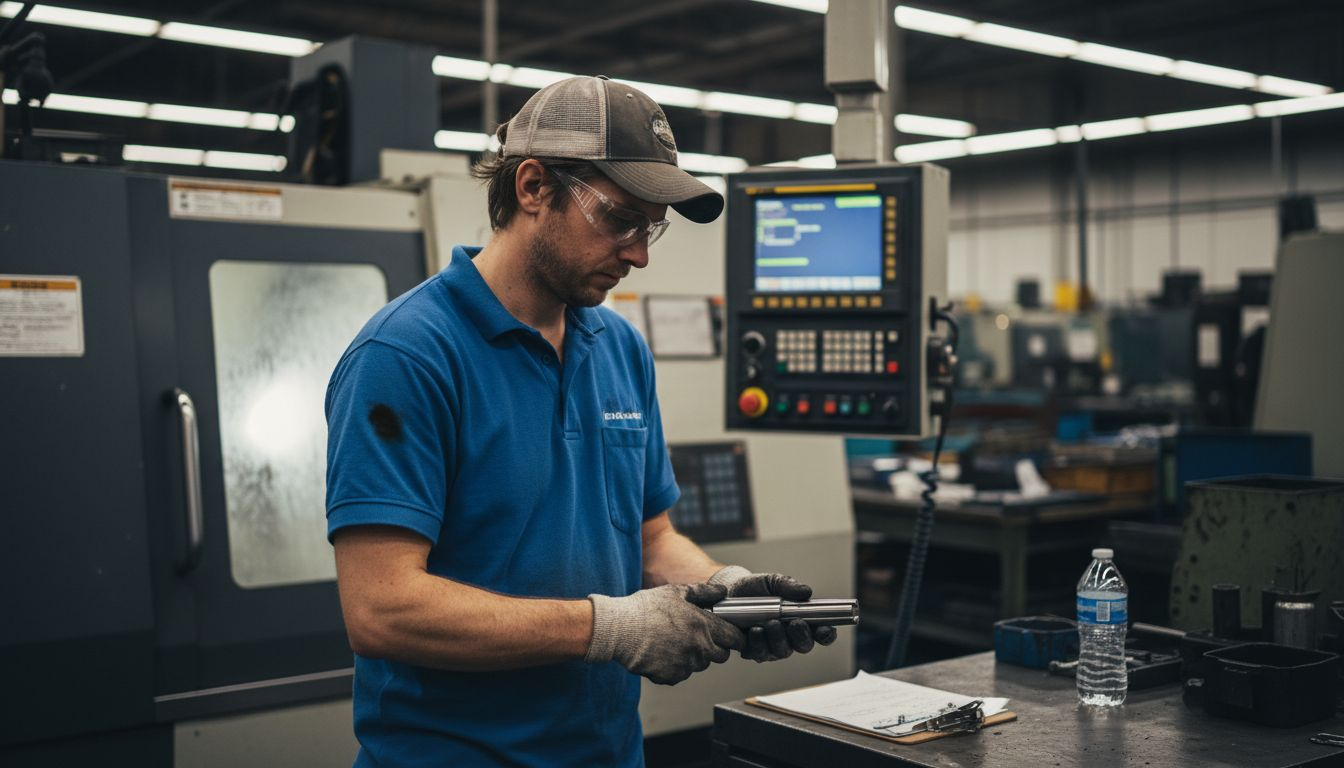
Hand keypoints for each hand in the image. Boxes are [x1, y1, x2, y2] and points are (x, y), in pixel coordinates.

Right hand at [585, 583, 743, 684]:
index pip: (735, 639)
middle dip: (715, 648)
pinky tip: (663, 653)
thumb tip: (722, 592)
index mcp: (704, 626)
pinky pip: (681, 674)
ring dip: (694, 657)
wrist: (619, 630)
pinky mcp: (671, 677)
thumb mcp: (676, 592)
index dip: (735, 637)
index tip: (731, 636)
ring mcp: (686, 665)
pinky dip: (676, 667)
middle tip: (699, 637)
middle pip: (721, 656)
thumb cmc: (645, 608)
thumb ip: (704, 592)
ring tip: (674, 642)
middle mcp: (699, 648)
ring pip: (700, 665)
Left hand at [710, 565, 838, 661]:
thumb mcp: (773, 582)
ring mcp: (772, 646)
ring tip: (771, 623)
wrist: (731, 591)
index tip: (825, 629)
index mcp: (802, 621)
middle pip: (804, 646)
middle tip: (795, 623)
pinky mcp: (754, 651)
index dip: (826, 634)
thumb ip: (789, 586)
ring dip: (779, 639)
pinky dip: (758, 644)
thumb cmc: (757, 588)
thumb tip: (806, 592)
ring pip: (782, 651)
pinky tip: (755, 631)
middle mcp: (790, 637)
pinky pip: (759, 653)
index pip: (821, 633)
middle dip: (801, 636)